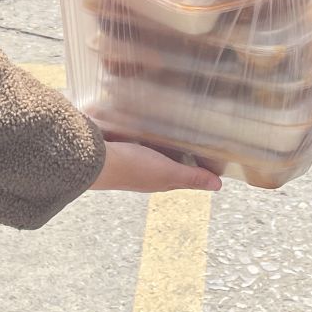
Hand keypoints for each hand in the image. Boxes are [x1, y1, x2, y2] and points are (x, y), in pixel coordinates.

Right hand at [90, 139, 221, 193]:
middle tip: (196, 136)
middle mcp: (147, 173)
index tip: (211, 157)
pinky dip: (146, 136)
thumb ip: (190, 177)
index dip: (198, 169)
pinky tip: (147, 125)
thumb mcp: (166, 171)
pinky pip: (138, 142)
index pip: (184, 176)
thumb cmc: (131, 168)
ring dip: (163, 143)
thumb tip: (217, 186)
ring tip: (174, 126)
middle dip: (181, 153)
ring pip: (154, 153)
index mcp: (160, 180)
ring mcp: (133, 161)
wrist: (94, 161)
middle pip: (169, 164)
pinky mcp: (121, 149)